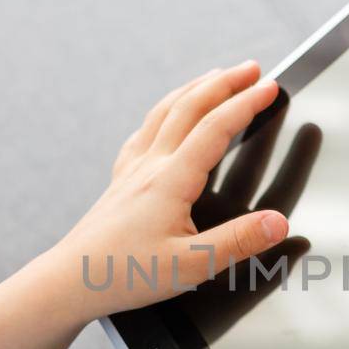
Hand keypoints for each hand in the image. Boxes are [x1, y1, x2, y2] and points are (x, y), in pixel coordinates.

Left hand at [50, 62, 289, 320]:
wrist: (71, 281)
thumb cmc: (126, 275)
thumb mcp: (191, 265)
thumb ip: (238, 242)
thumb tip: (278, 223)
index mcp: (170, 181)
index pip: (215, 129)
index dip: (246, 104)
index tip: (270, 88)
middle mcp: (150, 166)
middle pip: (189, 107)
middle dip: (224, 83)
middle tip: (252, 68)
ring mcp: (131, 170)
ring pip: (164, 112)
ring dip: (194, 89)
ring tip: (216, 76)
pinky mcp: (120, 181)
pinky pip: (143, 133)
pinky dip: (162, 113)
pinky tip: (164, 118)